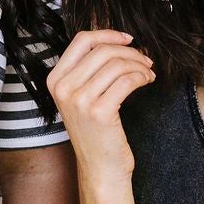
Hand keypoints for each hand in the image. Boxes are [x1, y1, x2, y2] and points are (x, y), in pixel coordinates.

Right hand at [46, 29, 153, 173]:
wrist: (100, 169)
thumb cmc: (96, 132)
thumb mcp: (81, 98)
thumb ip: (89, 70)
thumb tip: (117, 40)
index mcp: (55, 80)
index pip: (82, 40)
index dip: (108, 34)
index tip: (128, 39)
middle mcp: (63, 88)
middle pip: (103, 50)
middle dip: (130, 51)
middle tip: (146, 60)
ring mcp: (79, 100)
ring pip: (117, 64)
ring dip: (139, 64)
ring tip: (148, 73)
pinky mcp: (99, 112)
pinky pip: (127, 80)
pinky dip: (142, 76)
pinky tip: (147, 81)